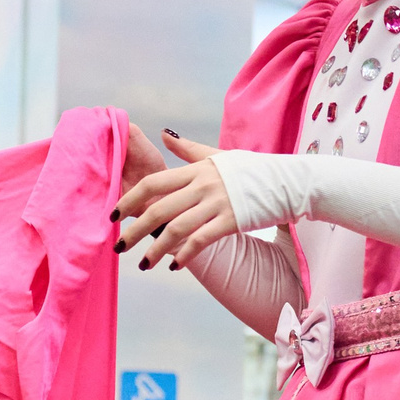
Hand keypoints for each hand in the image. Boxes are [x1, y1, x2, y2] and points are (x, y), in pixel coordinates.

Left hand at [115, 130, 239, 271]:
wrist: (286, 182)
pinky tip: (173, 266)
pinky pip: (200, 241)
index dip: (130, 199)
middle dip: (135, 230)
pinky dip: (185, 255)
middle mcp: (203, 185)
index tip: (113, 214)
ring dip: (156, 250)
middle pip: (159, 208)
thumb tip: (163, 134)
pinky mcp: (231, 221)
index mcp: (196, 170)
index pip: (153, 183)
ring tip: (143, 264)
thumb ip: (187, 150)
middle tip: (118, 246)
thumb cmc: (250, 170)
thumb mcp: (217, 156)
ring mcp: (217, 203)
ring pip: (176, 229)